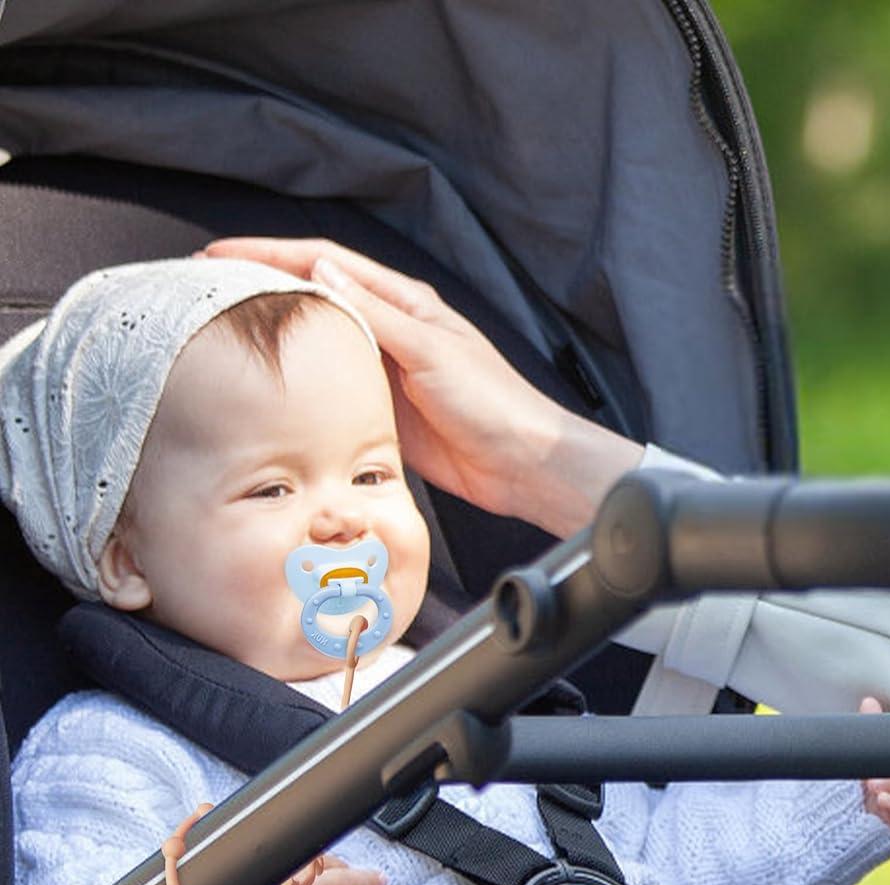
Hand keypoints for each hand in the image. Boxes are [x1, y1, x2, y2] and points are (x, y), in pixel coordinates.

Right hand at [198, 237, 644, 535]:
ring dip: (278, 337)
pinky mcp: (384, 415)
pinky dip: (301, 388)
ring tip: (224, 335)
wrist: (524, 466)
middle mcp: (392, 331)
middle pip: (315, 298)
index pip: (325, 262)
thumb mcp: (431, 351)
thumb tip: (321, 272)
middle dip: (262, 289)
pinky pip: (332, 393)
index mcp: (405, 304)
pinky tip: (270, 393)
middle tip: (207, 292)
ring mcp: (386, 373)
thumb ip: (376, 314)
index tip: (219, 255)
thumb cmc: (494, 404)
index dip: (269, 253)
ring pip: (319, 345)